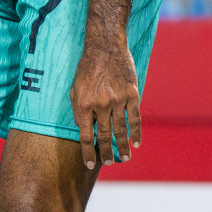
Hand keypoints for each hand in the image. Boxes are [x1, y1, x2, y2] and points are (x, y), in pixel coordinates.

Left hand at [69, 38, 141, 169]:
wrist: (105, 47)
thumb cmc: (87, 68)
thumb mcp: (74, 87)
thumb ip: (78, 109)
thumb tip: (82, 129)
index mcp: (83, 104)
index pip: (84, 135)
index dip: (87, 152)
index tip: (90, 164)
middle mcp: (99, 104)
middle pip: (103, 135)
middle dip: (106, 152)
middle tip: (109, 163)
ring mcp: (117, 100)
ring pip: (120, 130)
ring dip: (123, 146)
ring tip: (125, 158)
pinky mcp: (131, 94)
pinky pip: (135, 118)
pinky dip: (136, 132)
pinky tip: (137, 143)